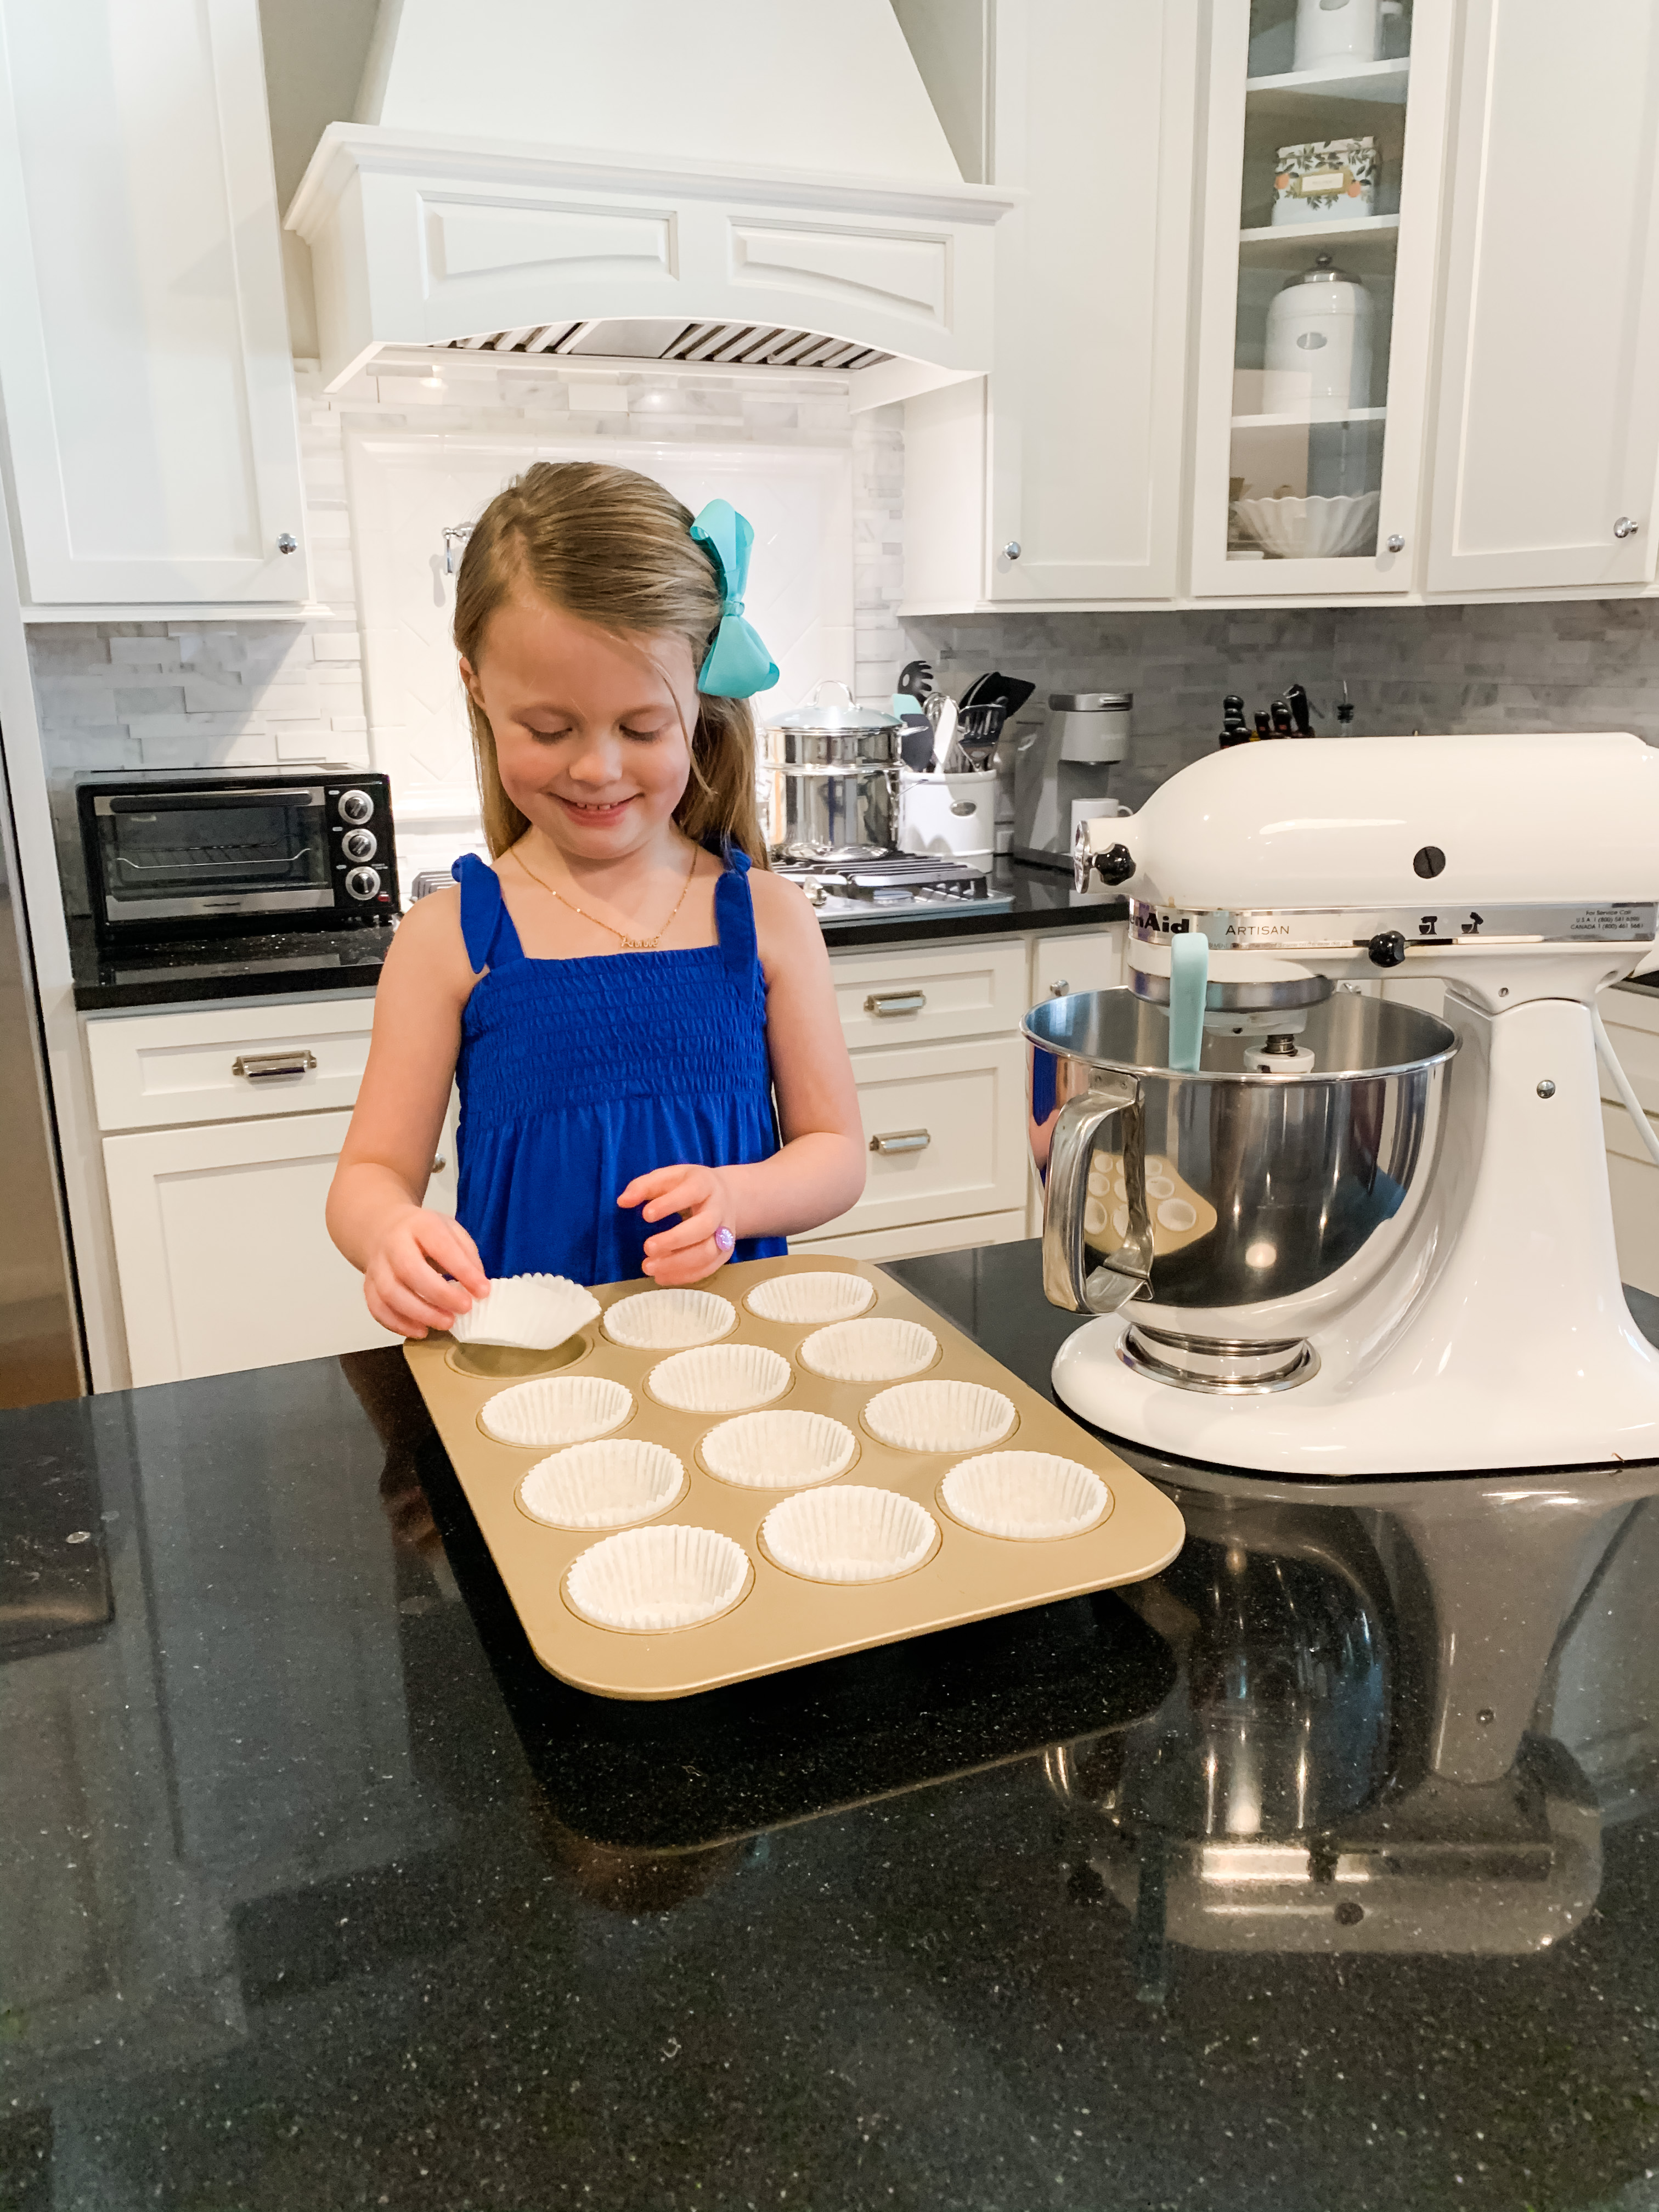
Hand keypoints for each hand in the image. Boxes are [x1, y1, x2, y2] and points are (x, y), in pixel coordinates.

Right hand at [363, 1205, 488, 1337]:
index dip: (463, 1270)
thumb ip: (466, 1255)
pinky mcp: (367, 1286)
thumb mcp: (450, 1231)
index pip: (440, 1245)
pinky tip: (421, 1330)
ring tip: (446, 1323)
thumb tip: (478, 1286)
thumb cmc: (422, 1234)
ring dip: (420, 1314)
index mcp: (419, 1225)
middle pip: (409, 1271)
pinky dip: (398, 1324)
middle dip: (440, 1295)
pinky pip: (377, 1308)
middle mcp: (393, 1244)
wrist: (382, 1228)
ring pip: (390, 1294)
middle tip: (464, 1308)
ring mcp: (377, 1266)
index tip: (483, 1291)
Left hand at [617, 1163, 738, 1285]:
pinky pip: (709, 1268)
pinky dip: (684, 1276)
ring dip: (678, 1264)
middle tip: (647, 1248)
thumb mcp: (668, 1177)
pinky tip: (661, 1277)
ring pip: (708, 1252)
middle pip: (704, 1226)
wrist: (727, 1196)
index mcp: (705, 1184)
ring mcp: (725, 1233)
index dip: (670, 1204)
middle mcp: (719, 1209)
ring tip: (649, 1267)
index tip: (646, 1215)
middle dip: (675, 1240)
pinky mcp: (725, 1252)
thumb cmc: (688, 1186)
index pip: (692, 1192)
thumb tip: (623, 1201)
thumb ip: (644, 1186)